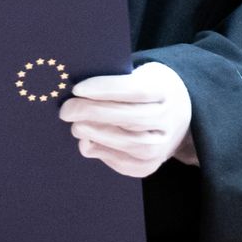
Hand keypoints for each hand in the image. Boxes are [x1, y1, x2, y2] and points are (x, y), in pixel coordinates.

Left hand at [59, 61, 194, 177]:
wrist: (174, 116)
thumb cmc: (146, 90)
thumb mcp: (139, 75)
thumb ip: (114, 81)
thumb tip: (79, 93)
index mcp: (165, 91)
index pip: (135, 90)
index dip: (104, 90)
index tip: (77, 89)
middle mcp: (168, 120)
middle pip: (129, 118)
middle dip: (93, 114)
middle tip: (67, 110)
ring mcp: (162, 146)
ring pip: (127, 143)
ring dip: (96, 135)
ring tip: (76, 127)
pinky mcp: (149, 166)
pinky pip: (123, 163)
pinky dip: (102, 152)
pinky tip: (88, 142)